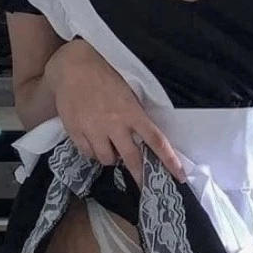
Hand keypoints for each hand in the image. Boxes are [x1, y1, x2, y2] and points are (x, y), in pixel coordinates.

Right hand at [44, 38, 185, 186]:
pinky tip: (93, 142)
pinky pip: (87, 153)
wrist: (73, 66)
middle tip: (143, 185)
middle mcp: (115, 125)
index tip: (179, 176)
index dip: (169, 160)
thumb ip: (134, 114)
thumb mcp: (127, 91)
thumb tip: (143, 135)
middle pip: (131, 158)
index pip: (156, 140)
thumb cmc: (104, 74)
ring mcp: (94, 130)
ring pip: (107, 159)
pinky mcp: (76, 132)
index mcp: (132, 112)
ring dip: (111, 158)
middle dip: (139, 175)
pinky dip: (92, 151)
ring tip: (110, 148)